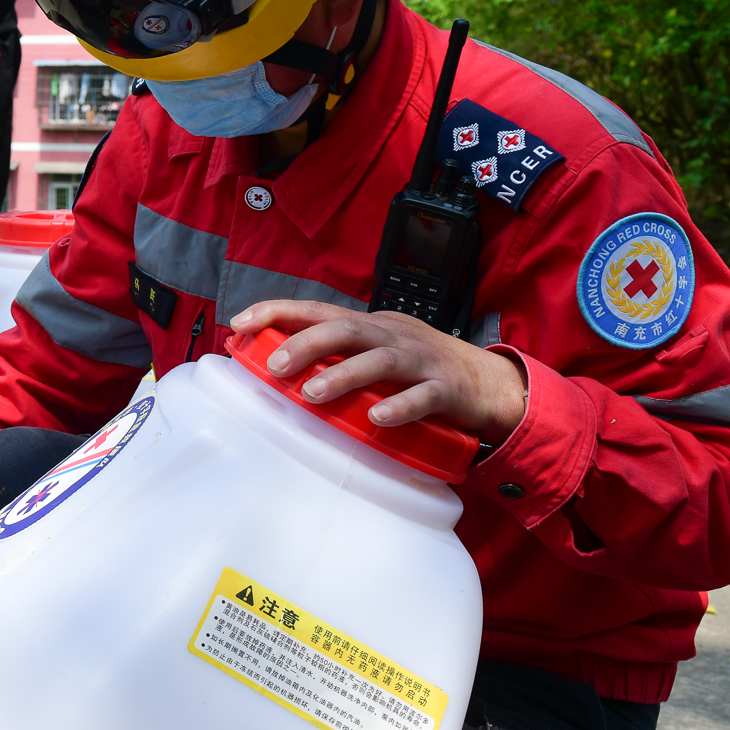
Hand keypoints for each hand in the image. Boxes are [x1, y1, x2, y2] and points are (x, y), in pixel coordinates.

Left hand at [228, 300, 527, 444]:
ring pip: (381, 360)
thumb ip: (336, 356)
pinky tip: (377, 420)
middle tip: (274, 365)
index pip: (318, 310)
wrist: (490, 384)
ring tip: (312, 393)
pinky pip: (424, 397)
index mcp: (370, 327)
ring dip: (344, 375)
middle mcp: (393, 336)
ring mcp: (422, 361)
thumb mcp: (377, 352)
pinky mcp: (448, 390)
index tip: (238, 322)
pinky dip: (400, 407)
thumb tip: (274, 362)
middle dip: (306, 342)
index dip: (278, 311)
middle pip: (346, 329)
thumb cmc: (421, 369)